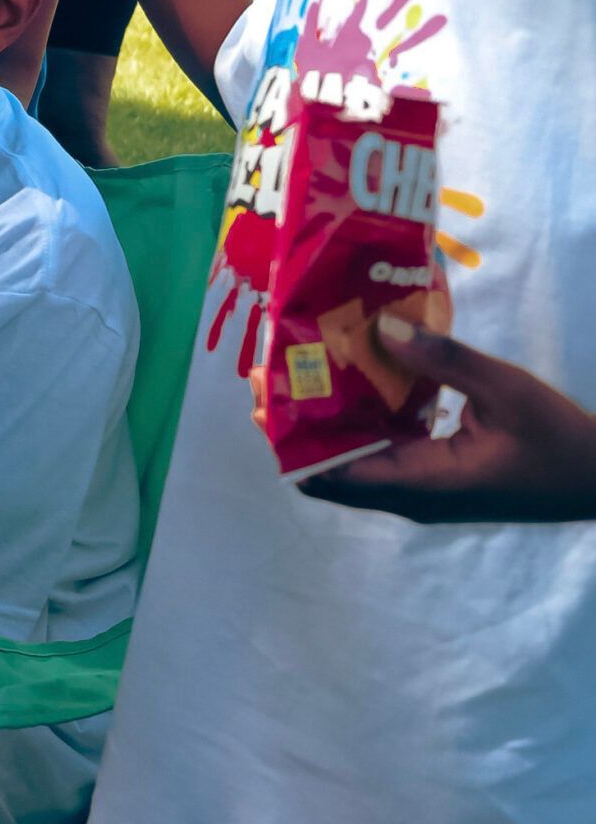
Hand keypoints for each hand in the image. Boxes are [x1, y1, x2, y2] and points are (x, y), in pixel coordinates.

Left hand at [304, 315, 595, 523]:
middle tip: (277, 367)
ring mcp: (423, 489)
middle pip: (333, 470)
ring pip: (355, 461)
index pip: (333, 473)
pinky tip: (359, 375)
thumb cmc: (555, 440)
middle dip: (300, 424)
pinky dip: (363, 419)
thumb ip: (443, 360)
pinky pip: (383, 451)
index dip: (292, 438)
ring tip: (305, 366)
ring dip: (329, 420)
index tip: (269, 392)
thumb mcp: (503, 390)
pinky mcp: (435, 476)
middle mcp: (411, 495)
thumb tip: (381, 328)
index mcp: (420, 484)